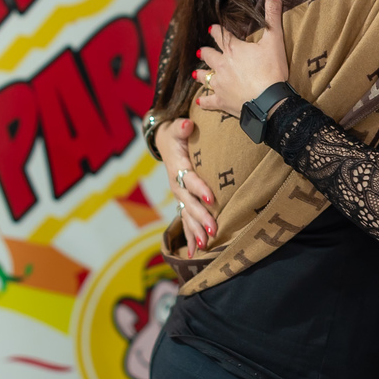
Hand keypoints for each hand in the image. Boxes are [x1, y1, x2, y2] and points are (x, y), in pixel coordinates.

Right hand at [154, 118, 215, 256]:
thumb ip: (181, 127)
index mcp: (177, 167)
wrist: (164, 142)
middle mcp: (176, 184)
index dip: (199, 188)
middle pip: (189, 204)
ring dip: (195, 231)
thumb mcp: (176, 127)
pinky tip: (196, 253)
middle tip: (213, 230)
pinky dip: (190, 236)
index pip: (190, 179)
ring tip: (205, 246)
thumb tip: (187, 125)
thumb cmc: (175, 134)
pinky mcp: (182, 201)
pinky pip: (184, 221)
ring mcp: (179, 195)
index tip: (211, 198)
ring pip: (187, 216)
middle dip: (200, 218)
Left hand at [197, 0, 288, 117]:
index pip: (220, 35)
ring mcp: (219, 83)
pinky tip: (200, 101)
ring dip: (200, 73)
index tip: (212, 28)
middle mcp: (221, 64)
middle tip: (202, 50)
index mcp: (233, 48)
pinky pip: (209, 101)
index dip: (216, 30)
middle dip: (206, 51)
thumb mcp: (275, 39)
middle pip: (209, 55)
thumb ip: (273, 12)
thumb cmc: (272, 70)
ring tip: (195, 72)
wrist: (268, 101)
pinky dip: (205, 101)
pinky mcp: (221, 101)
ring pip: (204, 76)